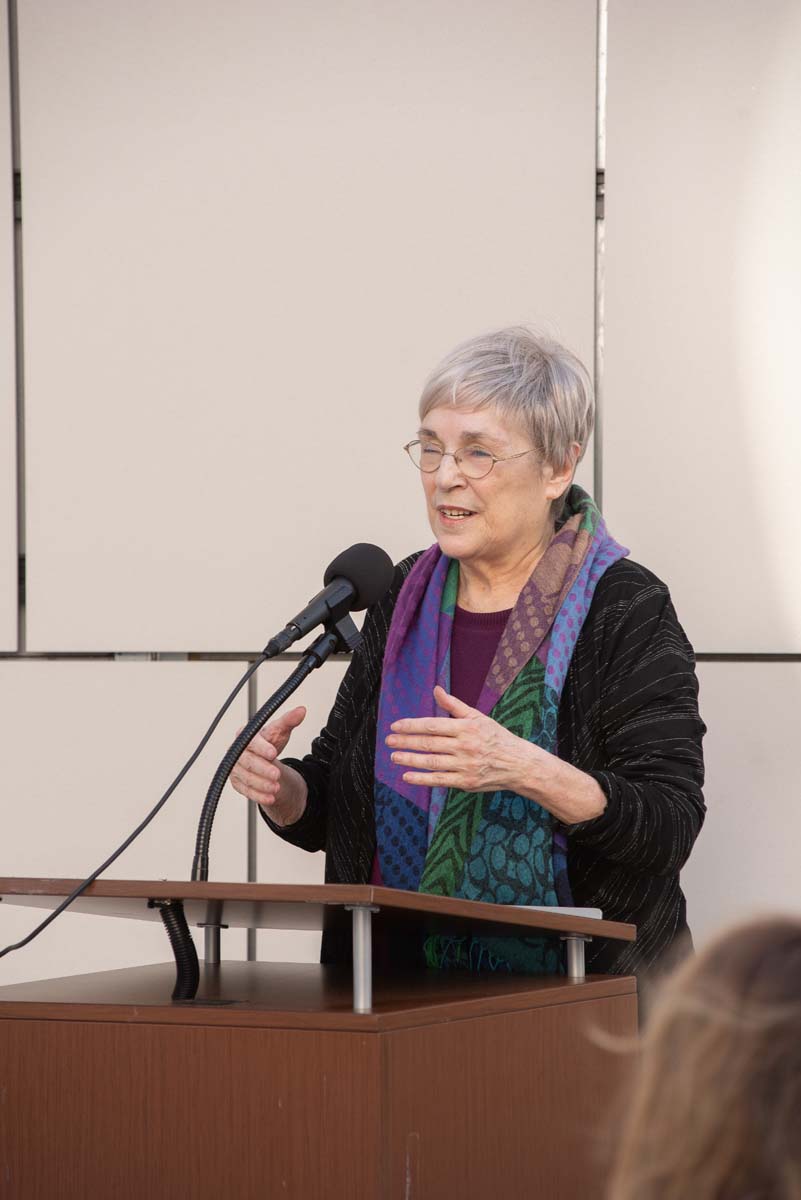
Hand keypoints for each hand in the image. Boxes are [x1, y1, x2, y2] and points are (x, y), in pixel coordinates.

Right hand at [230, 706, 307, 826]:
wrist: (264, 758)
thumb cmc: (269, 742)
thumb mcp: (280, 731)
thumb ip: (289, 721)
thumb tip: (301, 711)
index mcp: (245, 736)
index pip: (250, 741)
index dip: (261, 748)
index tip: (273, 753)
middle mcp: (237, 752)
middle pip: (247, 762)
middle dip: (262, 769)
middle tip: (277, 774)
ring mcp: (236, 768)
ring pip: (246, 778)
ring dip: (261, 784)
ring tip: (276, 787)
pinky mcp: (238, 782)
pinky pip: (246, 791)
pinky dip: (259, 796)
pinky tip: (270, 797)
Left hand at [385, 685, 534, 793]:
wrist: (517, 764)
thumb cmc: (495, 737)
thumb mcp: (478, 717)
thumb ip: (454, 705)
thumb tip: (436, 689)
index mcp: (466, 728)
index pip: (433, 725)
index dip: (412, 726)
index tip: (396, 726)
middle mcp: (465, 746)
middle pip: (429, 743)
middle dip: (406, 741)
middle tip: (389, 740)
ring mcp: (465, 765)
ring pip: (431, 762)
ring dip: (410, 759)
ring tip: (394, 756)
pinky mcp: (466, 782)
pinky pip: (439, 780)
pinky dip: (422, 779)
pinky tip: (407, 776)